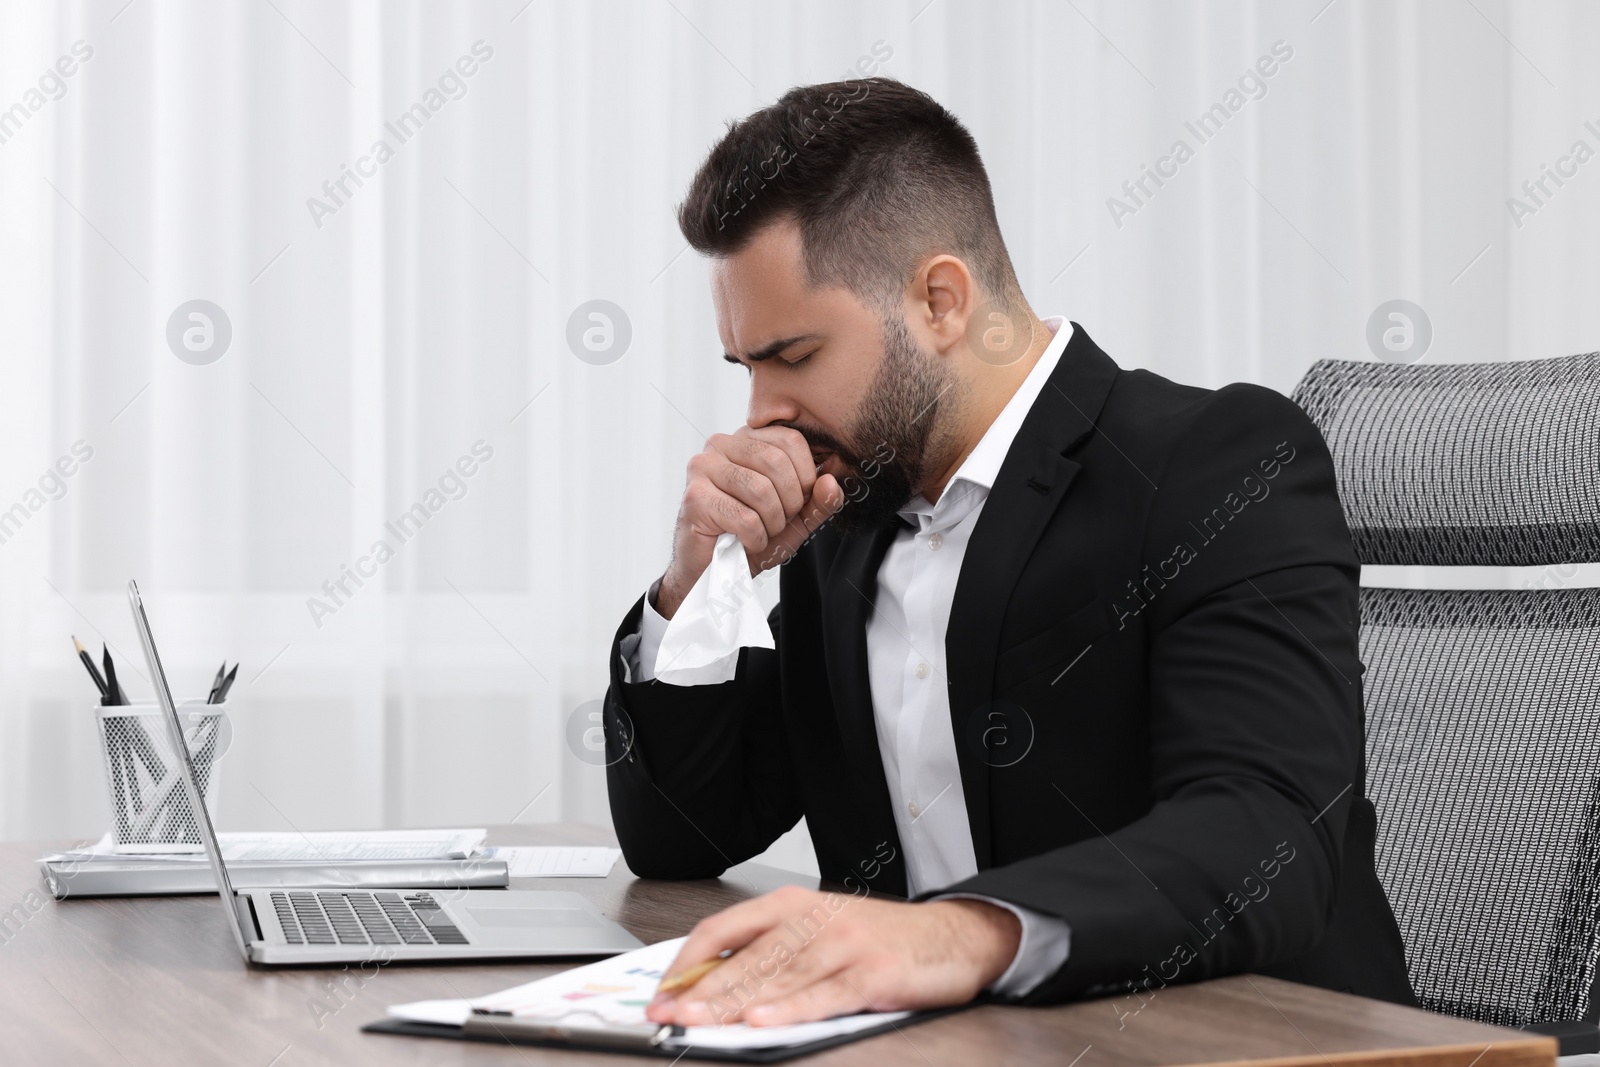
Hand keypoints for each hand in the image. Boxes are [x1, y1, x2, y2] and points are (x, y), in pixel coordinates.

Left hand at [646, 886, 1020, 1027]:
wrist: (954, 936)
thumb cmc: (883, 937)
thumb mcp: (822, 929)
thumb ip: (772, 951)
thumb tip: (711, 982)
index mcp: (795, 905)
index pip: (725, 928)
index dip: (688, 960)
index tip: (663, 990)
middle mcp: (815, 920)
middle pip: (746, 957)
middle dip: (700, 989)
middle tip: (667, 1013)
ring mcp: (844, 945)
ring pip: (778, 977)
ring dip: (733, 1003)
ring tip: (698, 1022)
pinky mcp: (873, 974)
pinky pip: (824, 995)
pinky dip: (790, 1010)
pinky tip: (762, 1021)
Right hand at [656, 426, 844, 618]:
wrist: (712, 569)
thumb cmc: (750, 536)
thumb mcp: (796, 519)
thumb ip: (818, 501)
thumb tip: (831, 482)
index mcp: (747, 439)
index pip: (791, 440)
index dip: (806, 476)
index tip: (796, 502)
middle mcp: (721, 444)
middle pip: (776, 461)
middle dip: (789, 502)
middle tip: (778, 522)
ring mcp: (703, 468)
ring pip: (761, 490)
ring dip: (771, 523)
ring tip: (760, 532)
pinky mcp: (695, 497)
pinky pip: (745, 518)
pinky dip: (754, 539)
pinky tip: (744, 542)